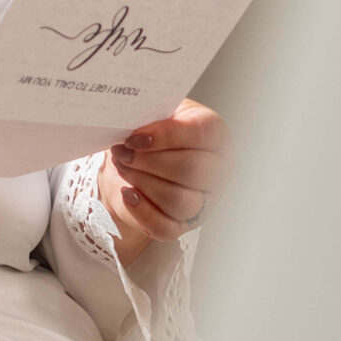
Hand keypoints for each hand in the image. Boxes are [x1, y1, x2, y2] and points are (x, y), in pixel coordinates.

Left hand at [102, 98, 231, 263]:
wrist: (139, 159)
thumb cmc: (153, 131)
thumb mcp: (155, 113)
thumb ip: (151, 116)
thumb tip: (132, 128)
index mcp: (216, 135)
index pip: (201, 134)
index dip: (166, 136)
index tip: (134, 137)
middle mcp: (218, 170)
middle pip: (190, 170)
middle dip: (148, 162)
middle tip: (122, 152)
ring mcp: (204, 201)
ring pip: (178, 201)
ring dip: (142, 183)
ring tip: (121, 166)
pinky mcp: (183, 225)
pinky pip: (165, 228)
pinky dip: (142, 211)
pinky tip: (127, 193)